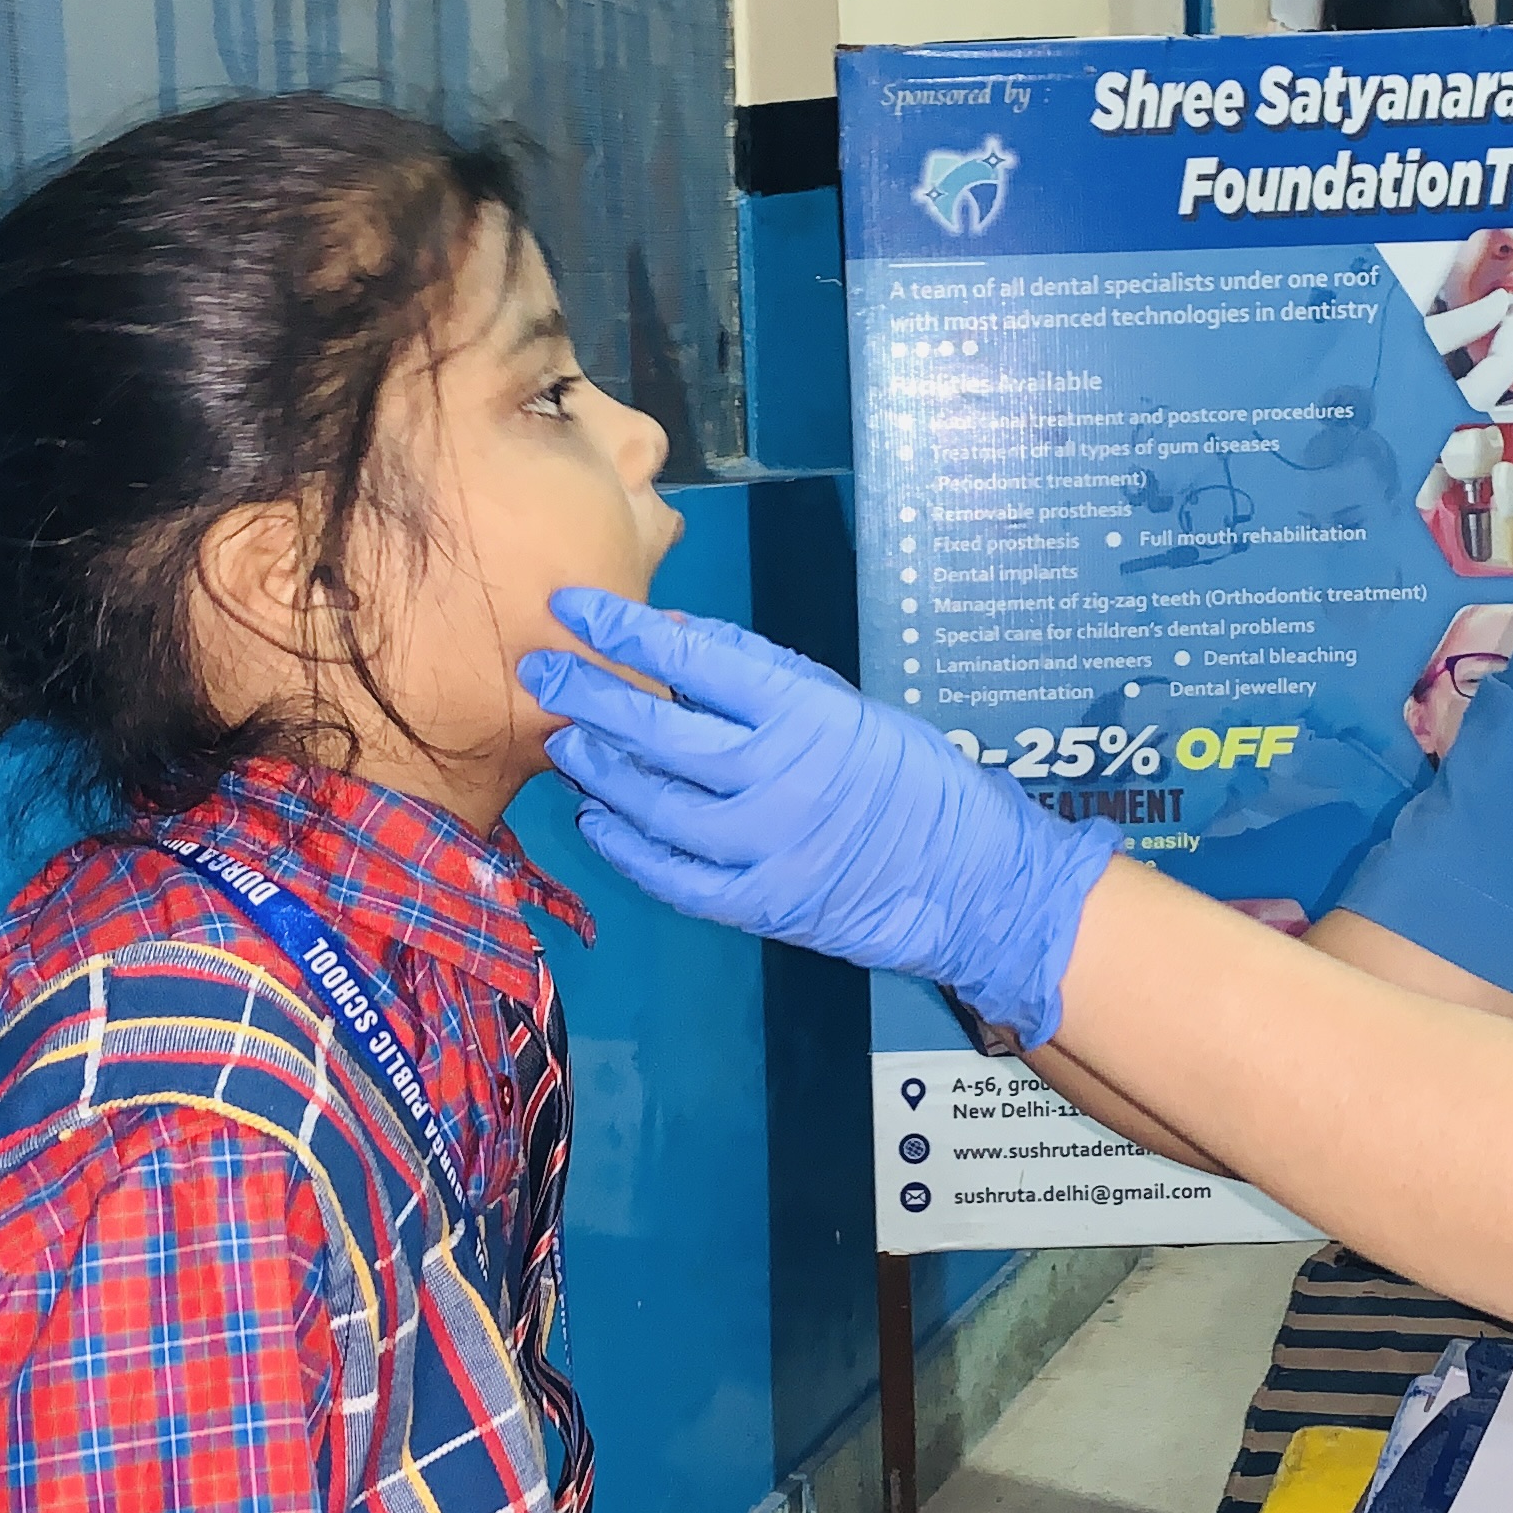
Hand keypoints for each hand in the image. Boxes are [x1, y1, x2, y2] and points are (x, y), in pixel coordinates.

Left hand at [519, 589, 1116, 1043]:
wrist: (972, 878)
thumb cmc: (910, 779)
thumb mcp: (846, 703)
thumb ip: (761, 676)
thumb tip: (673, 640)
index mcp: (807, 711)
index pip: (695, 659)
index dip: (624, 632)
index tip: (573, 608)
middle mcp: (780, 775)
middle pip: (659, 731)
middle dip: (590, 696)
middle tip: (540, 673)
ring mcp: (767, 845)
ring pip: (655, 806)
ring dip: (601, 772)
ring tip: (568, 743)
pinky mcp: (762, 903)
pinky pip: (673, 877)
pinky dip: (626, 849)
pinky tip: (597, 821)